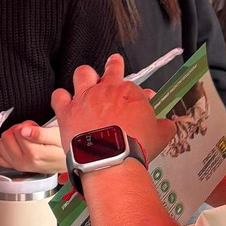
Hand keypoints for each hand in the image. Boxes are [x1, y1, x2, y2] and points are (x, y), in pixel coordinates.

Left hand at [0, 120, 66, 175]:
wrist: (64, 162)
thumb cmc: (62, 149)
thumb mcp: (56, 136)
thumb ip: (39, 133)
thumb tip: (24, 130)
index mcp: (33, 154)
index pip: (17, 131)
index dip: (25, 124)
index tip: (34, 127)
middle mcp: (23, 161)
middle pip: (6, 137)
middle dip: (16, 130)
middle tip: (28, 132)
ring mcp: (17, 165)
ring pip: (0, 145)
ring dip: (10, 138)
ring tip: (23, 138)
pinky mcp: (13, 166)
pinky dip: (2, 147)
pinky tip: (13, 144)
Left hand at [52, 56, 174, 160]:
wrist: (112, 161)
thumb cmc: (136, 148)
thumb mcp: (160, 136)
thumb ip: (164, 126)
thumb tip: (167, 124)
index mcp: (130, 92)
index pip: (133, 86)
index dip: (134, 93)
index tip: (134, 100)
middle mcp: (106, 90)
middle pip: (110, 69)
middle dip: (113, 66)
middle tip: (114, 64)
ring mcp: (85, 98)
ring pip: (82, 73)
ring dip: (85, 77)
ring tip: (86, 81)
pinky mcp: (67, 111)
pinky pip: (59, 96)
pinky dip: (61, 97)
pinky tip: (63, 101)